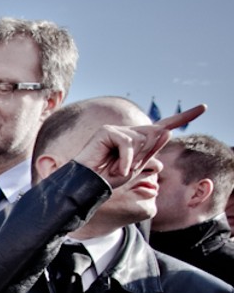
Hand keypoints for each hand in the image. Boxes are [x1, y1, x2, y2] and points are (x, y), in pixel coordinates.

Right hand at [75, 104, 204, 189]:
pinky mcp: (107, 131)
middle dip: (146, 155)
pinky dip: (126, 160)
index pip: (164, 126)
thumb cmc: (108, 179)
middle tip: (127, 169)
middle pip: (155, 135)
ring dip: (134, 159)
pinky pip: (129, 143)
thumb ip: (151, 151)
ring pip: (143, 139)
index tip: (203, 107)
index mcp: (137, 141)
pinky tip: (118, 170)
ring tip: (120, 169)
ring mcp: (117, 130)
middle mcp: (128, 132)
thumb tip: (166, 131)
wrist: (88, 185)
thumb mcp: (136, 168)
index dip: (183, 116)